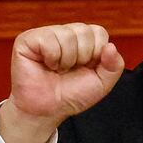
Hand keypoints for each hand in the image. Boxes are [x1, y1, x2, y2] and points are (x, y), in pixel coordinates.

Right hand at [0, 23, 125, 142]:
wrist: (47, 110)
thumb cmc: (71, 95)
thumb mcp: (101, 83)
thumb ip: (114, 66)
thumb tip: (111, 47)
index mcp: (83, 40)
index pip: (99, 32)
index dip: (96, 54)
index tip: (85, 68)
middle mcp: (65, 33)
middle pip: (84, 32)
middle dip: (81, 58)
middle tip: (68, 70)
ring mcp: (46, 34)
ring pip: (67, 36)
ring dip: (65, 61)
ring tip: (57, 69)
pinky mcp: (28, 39)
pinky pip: (49, 40)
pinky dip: (51, 58)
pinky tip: (46, 65)